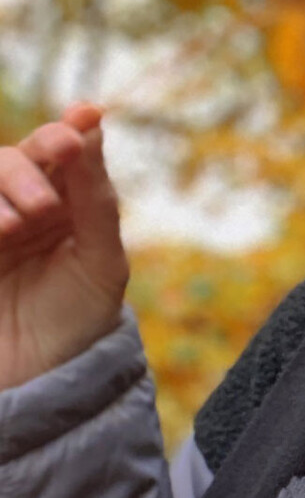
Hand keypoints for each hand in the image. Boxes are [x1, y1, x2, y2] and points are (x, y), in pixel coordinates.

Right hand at [0, 102, 129, 390]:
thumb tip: (92, 125)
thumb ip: (96, 199)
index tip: (85, 115)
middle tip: (46, 205)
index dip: (69, 128)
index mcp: (68, 203)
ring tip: (18, 227)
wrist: (39, 382)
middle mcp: (23, 206)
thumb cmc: (78, 320)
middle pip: (14, 157)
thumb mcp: (101, 261)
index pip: (64, 150)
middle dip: (31, 166)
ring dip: (2, 188)